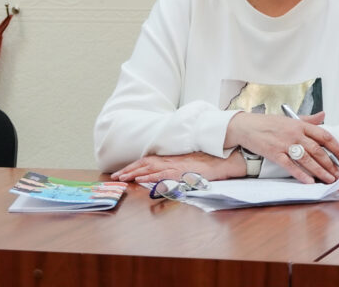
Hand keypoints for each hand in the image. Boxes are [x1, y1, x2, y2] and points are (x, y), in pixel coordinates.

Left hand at [111, 151, 244, 183]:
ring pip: (150, 168)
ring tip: (121, 177)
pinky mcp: (181, 173)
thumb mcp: (190, 165)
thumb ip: (178, 168)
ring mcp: (175, 166)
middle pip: (145, 163)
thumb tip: (167, 175)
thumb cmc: (209, 163)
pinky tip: (141, 179)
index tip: (123, 171)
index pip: (149, 161)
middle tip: (115, 176)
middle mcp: (171, 161)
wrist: (224, 160)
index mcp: (172, 159)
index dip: (135, 166)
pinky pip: (163, 174)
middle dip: (129, 170)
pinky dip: (151, 176)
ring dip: (134, 173)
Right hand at [225, 111, 338, 183]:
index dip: (336, 148)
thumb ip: (307, 119)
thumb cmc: (267, 123)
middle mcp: (294, 134)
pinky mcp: (274, 153)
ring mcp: (284, 144)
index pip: (324, 136)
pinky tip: (309, 182)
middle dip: (330, 164)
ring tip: (329, 180)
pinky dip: (301, 174)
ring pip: (307, 159)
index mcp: (300, 124)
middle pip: (318, 150)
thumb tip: (323, 115)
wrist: (245, 126)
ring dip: (320, 171)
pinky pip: (290, 165)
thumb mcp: (288, 118)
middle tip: (338, 174)